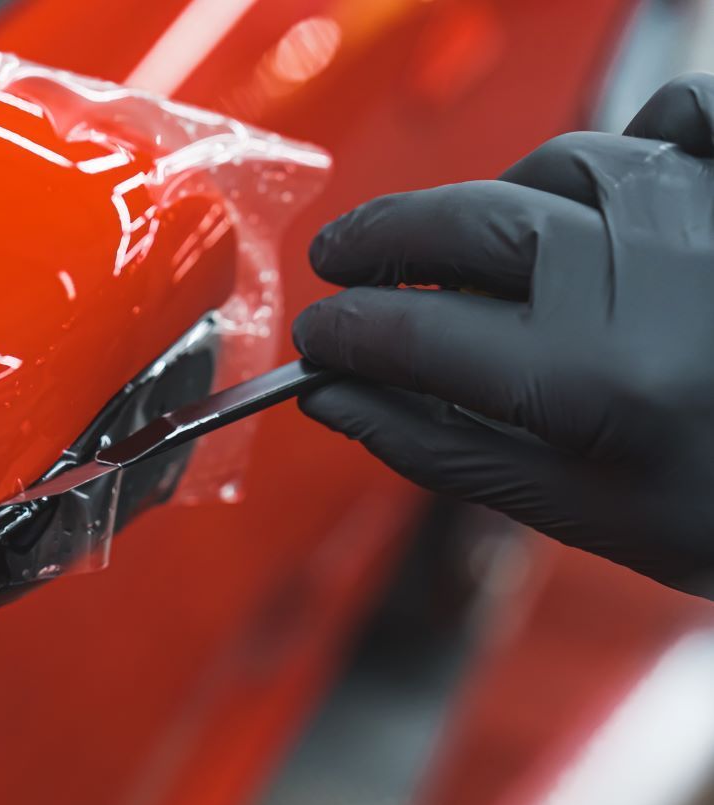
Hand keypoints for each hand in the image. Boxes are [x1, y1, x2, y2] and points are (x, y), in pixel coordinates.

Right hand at [294, 73, 713, 596]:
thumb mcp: (572, 507)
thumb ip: (438, 446)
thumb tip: (335, 397)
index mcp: (583, 382)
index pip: (408, 333)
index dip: (338, 333)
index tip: (313, 342)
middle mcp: (638, 279)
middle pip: (461, 222)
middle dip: (376, 241)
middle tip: (338, 263)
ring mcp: (699, 214)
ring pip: (550, 165)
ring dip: (489, 201)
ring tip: (467, 250)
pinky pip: (673, 113)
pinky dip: (629, 140)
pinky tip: (601, 194)